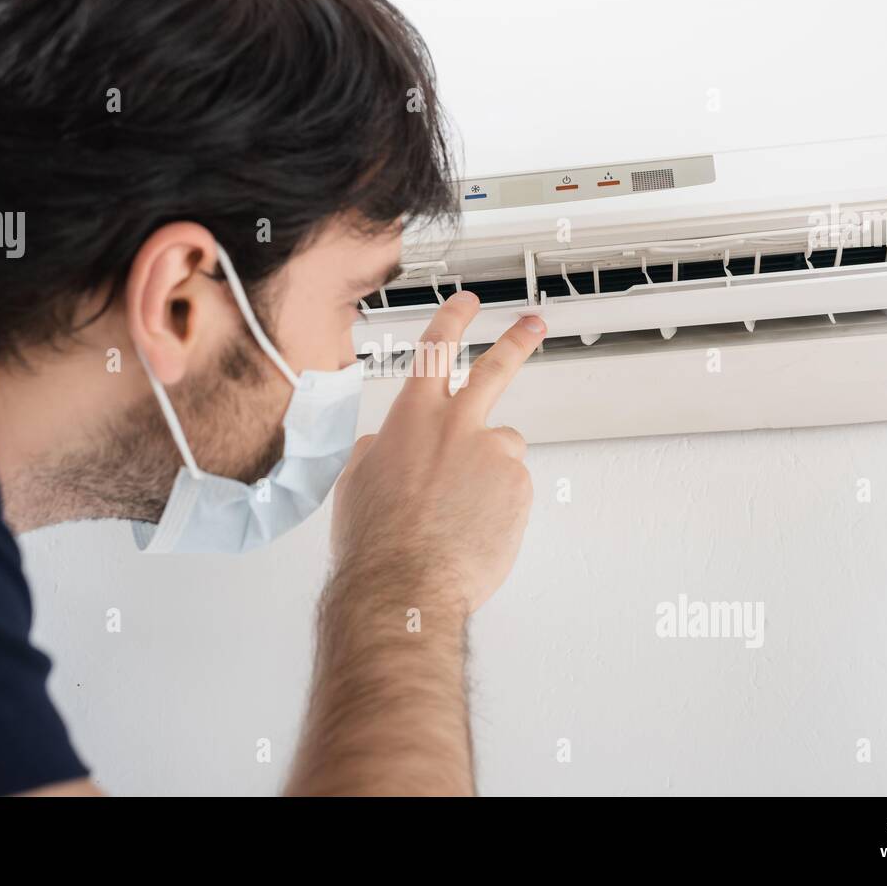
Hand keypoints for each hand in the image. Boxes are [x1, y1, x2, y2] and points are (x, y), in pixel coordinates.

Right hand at [330, 291, 545, 617]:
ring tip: (465, 510)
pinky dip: (498, 507)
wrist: (406, 583)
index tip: (466, 304)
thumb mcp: (355, 483)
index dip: (452, 320)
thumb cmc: (377, 541)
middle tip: (531, 325)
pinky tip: (474, 530)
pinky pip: (513, 490)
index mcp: (411, 417)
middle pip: (495, 368)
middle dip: (515, 340)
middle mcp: (456, 424)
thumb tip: (379, 447)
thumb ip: (375, 452)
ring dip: (490, 471)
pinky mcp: (519, 485)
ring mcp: (492, 453)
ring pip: (503, 449)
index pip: (435, 350)